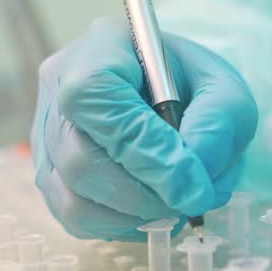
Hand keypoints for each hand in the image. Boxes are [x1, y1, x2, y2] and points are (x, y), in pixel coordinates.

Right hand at [31, 18, 257, 239]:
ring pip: (72, 194)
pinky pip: (72, 216)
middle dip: (144, 192)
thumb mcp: (225, 91)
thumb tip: (191, 184)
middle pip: (79, 154)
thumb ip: (216, 128)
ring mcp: (46, 133)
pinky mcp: (49, 173)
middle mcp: (59, 86)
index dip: (141, 146)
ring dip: (135, 213)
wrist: (176, 94)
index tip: (192, 183)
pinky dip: (121, 224)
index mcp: (101, 46)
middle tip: (192, 200)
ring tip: (177, 201)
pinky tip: (152, 207)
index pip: (94, 95)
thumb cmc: (195, 86)